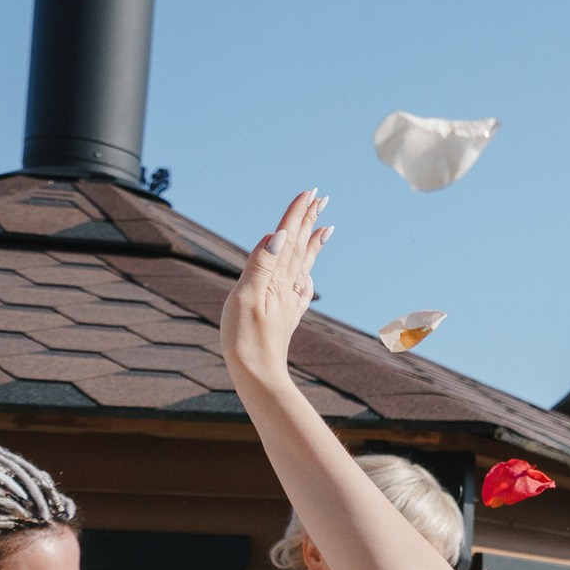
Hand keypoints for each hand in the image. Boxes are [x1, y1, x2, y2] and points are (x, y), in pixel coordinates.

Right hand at [219, 190, 331, 384]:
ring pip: (303, 264)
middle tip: (322, 198)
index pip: (287, 238)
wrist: (258, 376)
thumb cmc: (245, 339)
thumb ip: (261, 265)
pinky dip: (306, 274)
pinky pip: (301, 289)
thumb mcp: (246, 298)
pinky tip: (310, 275)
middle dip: (309, 221)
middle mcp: (286, 287)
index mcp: (275, 278)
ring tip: (325, 226)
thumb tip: (276, 234)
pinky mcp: (286, 317)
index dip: (297, 215)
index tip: (311, 193)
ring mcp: (288, 302)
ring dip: (312, 243)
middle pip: (299, 247)